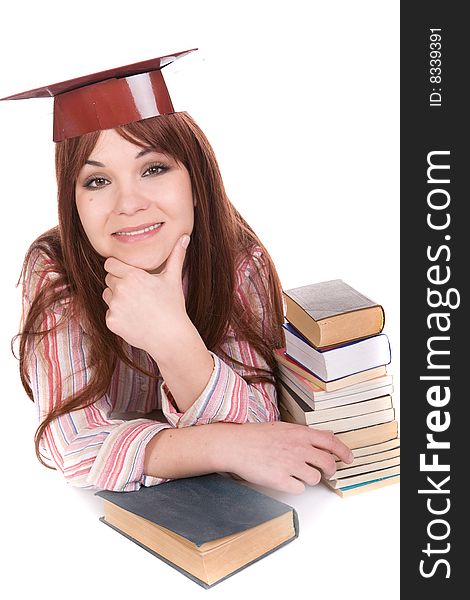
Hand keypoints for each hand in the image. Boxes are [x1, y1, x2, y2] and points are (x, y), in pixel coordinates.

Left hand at [102, 234, 189, 350]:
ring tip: (136, 306)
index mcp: (132, 275)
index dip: (118, 268)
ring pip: (107, 296)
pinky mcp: (111, 321)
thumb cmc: (173, 306)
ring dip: (117, 299)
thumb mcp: (173, 279)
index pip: (110, 264)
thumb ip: (176, 256)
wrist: (169, 337)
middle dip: (119, 283)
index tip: (129, 275)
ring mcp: (114, 306)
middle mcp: (120, 289)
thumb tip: (184, 237)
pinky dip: (119, 316)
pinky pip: (109, 314)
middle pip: (109, 279)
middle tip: (137, 293)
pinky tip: (134, 319)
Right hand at [223, 421, 353, 494]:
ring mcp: (291, 465)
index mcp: (300, 434)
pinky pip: (299, 489)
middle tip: (326, 473)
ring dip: (308, 478)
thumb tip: (325, 439)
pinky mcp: (281, 480)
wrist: (235, 445)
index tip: (349, 458)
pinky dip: (294, 486)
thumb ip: (304, 434)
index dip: (344, 452)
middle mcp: (299, 448)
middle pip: (327, 464)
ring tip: (294, 472)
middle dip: (330, 471)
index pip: (331, 442)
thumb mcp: (284, 428)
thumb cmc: (256, 436)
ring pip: (314, 479)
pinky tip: (284, 479)